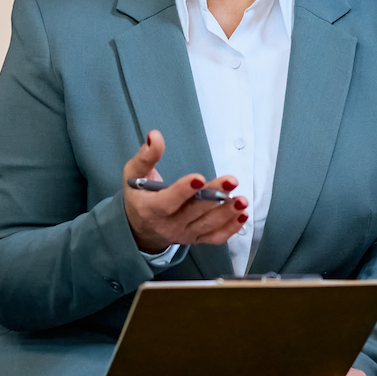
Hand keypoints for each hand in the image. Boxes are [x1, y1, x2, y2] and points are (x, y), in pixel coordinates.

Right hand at [121, 130, 246, 253]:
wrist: (141, 228)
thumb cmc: (139, 196)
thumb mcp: (134, 174)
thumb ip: (145, 156)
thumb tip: (154, 136)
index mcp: (150, 209)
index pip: (167, 202)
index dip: (183, 191)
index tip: (199, 178)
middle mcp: (168, 224)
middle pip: (194, 211)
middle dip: (214, 196)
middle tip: (231, 181)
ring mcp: (184, 233)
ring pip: (208, 225)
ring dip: (227, 213)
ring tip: (242, 200)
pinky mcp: (196, 238)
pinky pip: (215, 237)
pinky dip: (230, 228)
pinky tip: (242, 215)